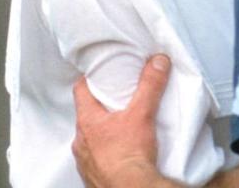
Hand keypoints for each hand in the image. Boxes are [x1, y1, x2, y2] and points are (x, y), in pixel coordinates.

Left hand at [72, 55, 174, 187]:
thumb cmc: (130, 155)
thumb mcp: (142, 114)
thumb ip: (150, 86)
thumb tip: (158, 62)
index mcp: (87, 121)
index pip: (80, 90)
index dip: (89, 81)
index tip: (99, 76)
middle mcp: (81, 141)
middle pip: (85, 116)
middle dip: (99, 109)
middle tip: (115, 103)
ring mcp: (84, 160)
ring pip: (89, 140)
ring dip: (101, 134)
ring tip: (119, 131)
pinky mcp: (92, 177)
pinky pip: (94, 161)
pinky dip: (104, 155)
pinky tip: (118, 155)